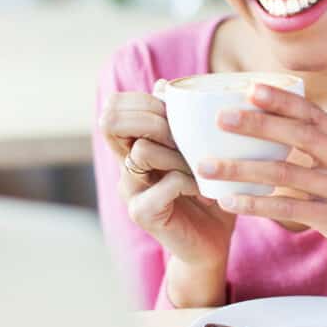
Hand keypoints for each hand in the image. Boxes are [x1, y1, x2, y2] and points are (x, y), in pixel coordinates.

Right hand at [99, 84, 235, 275]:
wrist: (212, 242)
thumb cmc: (209, 189)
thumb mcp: (198, 149)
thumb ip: (182, 120)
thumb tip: (163, 84)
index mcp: (134, 145)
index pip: (114, 108)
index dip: (143, 100)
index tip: (178, 114)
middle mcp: (125, 165)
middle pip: (114, 122)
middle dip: (158, 120)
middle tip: (188, 139)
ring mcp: (130, 190)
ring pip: (143, 150)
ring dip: (180, 154)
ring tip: (203, 169)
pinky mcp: (143, 213)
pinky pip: (166, 183)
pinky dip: (191, 182)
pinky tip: (206, 192)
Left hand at [197, 83, 326, 287]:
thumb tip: (293, 143)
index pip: (312, 113)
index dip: (281, 99)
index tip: (251, 88)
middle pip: (296, 134)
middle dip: (256, 123)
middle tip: (220, 117)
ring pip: (285, 172)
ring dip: (242, 168)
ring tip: (208, 165)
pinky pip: (289, 208)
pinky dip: (257, 204)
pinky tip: (231, 203)